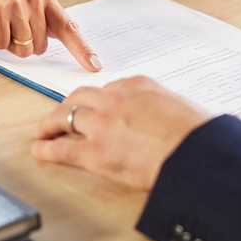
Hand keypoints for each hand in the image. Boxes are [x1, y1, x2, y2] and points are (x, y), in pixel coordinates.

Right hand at [0, 0, 101, 71]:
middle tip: (8, 28)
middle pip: (41, 46)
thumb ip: (42, 19)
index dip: (82, 49)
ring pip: (23, 49)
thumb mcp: (21, 2)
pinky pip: (3, 45)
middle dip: (24, 45)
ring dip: (8, 45)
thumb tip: (59, 44)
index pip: (68, 27)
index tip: (95, 65)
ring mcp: (15, 3)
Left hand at [31, 77, 211, 189]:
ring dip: (50, 123)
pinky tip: (40, 151)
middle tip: (59, 114)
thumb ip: (163, 107)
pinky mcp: (95, 152)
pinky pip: (62, 148)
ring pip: (65, 116)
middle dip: (66, 105)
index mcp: (138, 85)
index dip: (97, 100)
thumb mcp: (182, 107)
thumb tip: (166, 117)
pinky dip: (47, 149)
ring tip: (43, 131)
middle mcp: (115, 99)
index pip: (108, 88)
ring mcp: (102, 124)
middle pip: (79, 97)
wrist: (198, 155)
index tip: (94, 106)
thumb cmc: (199, 135)